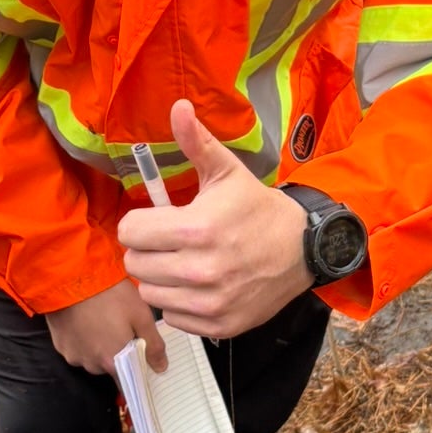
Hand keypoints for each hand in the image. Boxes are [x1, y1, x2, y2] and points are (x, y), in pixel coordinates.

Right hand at [46, 278, 164, 374]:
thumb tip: (161, 367)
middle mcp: (91, 365)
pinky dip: (81, 338)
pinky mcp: (58, 344)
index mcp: (114, 361)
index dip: (135, 372)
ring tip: (100, 319)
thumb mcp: (140, 314)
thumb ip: (153, 344)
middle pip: (109, 367)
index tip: (139, 358)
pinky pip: (75, 347)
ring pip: (91, 356)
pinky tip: (84, 318)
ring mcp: (72, 355)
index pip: (128, 382)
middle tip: (120, 326)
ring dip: (97, 345)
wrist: (71, 276)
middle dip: (116, 351)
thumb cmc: (109, 293)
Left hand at [117, 99, 314, 338]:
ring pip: (150, 294)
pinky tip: (196, 285)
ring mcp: (210, 303)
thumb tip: (178, 106)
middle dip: (145, 250)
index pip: (130, 233)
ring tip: (179, 262)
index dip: (138, 223)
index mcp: (196, 229)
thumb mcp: (226, 170)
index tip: (154, 219)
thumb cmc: (255, 207)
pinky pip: (173, 318)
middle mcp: (201, 270)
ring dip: (158, 278)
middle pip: (134, 265)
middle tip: (166, 241)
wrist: (301, 248)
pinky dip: (178, 303)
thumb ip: (195, 141)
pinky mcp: (219, 326)